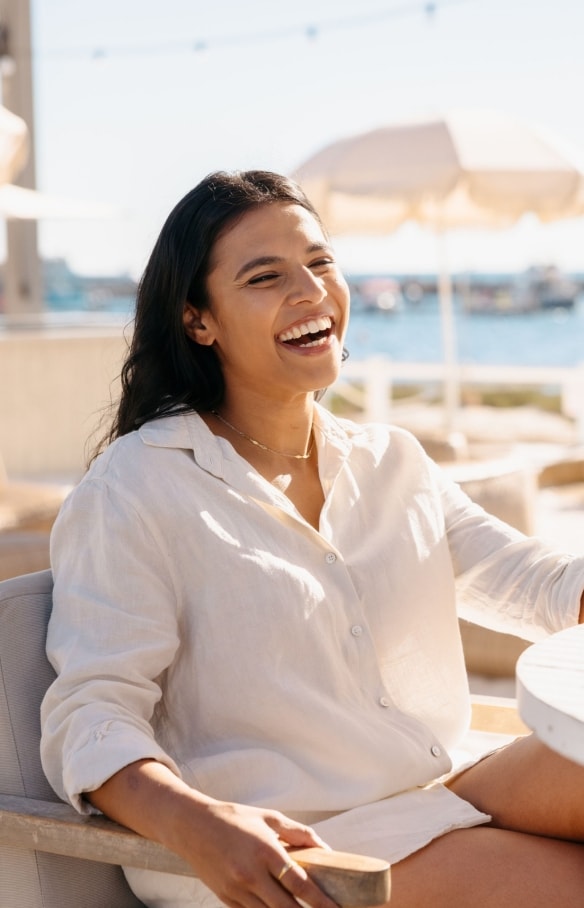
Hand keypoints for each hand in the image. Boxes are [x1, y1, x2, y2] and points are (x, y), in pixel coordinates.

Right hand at [174, 798, 337, 907]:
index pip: (299, 883)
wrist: (191, 825)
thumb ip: (298, 833)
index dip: (321, 901)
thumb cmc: (234, 818)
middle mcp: (251, 874)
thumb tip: (325, 849)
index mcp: (265, 851)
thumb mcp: (268, 817)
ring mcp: (236, 890)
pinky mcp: (225, 899)